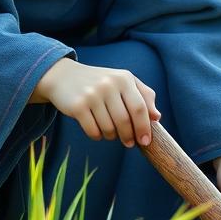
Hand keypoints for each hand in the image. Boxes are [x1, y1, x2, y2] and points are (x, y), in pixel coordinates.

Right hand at [36, 57, 160, 146]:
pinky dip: (97, 136)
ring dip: (111, 136)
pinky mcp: (77, 106)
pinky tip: (97, 130)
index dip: (144, 127)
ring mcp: (92, 94)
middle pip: (125, 121)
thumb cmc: (100, 82)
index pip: (140, 108)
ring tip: (110, 131)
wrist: (63, 76)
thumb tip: (156, 117)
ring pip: (109, 128)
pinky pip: (93, 131)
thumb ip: (144, 96)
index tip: (145, 141)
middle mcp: (108, 84)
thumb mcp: (123, 82)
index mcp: (124, 78)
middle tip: (129, 143)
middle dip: (129, 136)